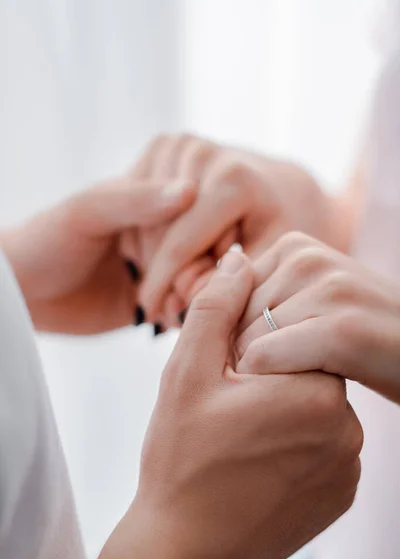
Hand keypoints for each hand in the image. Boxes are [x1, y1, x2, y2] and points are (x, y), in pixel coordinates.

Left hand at [0, 176, 192, 333]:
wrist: (24, 293)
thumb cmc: (45, 241)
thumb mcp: (87, 212)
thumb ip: (137, 201)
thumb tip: (190, 189)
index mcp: (151, 193)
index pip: (198, 208)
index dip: (198, 235)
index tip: (186, 259)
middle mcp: (163, 226)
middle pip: (207, 244)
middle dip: (200, 269)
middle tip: (181, 290)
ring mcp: (164, 263)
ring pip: (203, 275)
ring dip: (195, 293)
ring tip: (171, 306)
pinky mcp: (160, 296)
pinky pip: (187, 302)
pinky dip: (186, 311)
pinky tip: (169, 317)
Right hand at [76, 251, 361, 558]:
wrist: (184, 552)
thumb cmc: (180, 461)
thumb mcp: (186, 373)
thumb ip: (216, 307)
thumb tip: (240, 257)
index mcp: (313, 391)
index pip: (294, 337)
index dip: (252, 348)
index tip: (225, 377)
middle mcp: (346, 429)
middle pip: (307, 371)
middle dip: (268, 378)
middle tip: (227, 410)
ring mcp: (348, 467)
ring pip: (315, 408)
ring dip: (281, 411)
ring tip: (238, 441)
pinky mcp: (342, 494)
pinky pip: (323, 447)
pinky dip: (294, 446)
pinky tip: (256, 465)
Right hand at [134, 133, 341, 320]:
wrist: (285, 189)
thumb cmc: (281, 231)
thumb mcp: (266, 262)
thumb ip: (225, 285)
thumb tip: (179, 300)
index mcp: (231, 178)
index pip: (178, 246)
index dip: (163, 288)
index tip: (158, 318)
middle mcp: (200, 150)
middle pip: (155, 232)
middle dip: (156, 273)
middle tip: (165, 306)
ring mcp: (180, 143)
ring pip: (141, 216)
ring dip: (149, 252)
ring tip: (173, 278)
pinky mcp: (165, 144)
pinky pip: (136, 199)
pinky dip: (146, 229)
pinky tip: (168, 250)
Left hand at [236, 232, 399, 403]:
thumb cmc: (363, 337)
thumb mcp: (312, 301)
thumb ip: (267, 293)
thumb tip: (218, 283)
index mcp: (293, 247)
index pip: (224, 298)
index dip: (234, 338)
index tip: (265, 362)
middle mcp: (305, 258)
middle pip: (231, 322)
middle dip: (245, 358)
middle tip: (283, 378)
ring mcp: (326, 288)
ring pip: (245, 344)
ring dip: (262, 377)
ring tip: (298, 383)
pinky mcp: (341, 329)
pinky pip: (267, 359)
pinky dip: (274, 385)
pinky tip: (305, 392)